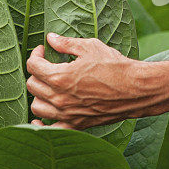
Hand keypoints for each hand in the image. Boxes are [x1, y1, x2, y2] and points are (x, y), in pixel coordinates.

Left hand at [26, 33, 167, 128]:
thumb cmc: (115, 66)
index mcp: (60, 76)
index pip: (33, 66)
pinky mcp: (76, 124)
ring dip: (38, 94)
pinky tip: (40, 117)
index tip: (43, 50)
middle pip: (32, 85)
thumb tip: (50, 38)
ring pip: (36, 106)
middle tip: (46, 65)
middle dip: (36, 72)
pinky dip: (41, 124)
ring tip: (47, 86)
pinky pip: (49, 129)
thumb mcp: (90, 47)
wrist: (136, 90)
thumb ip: (66, 43)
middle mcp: (60, 98)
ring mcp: (67, 114)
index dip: (35, 54)